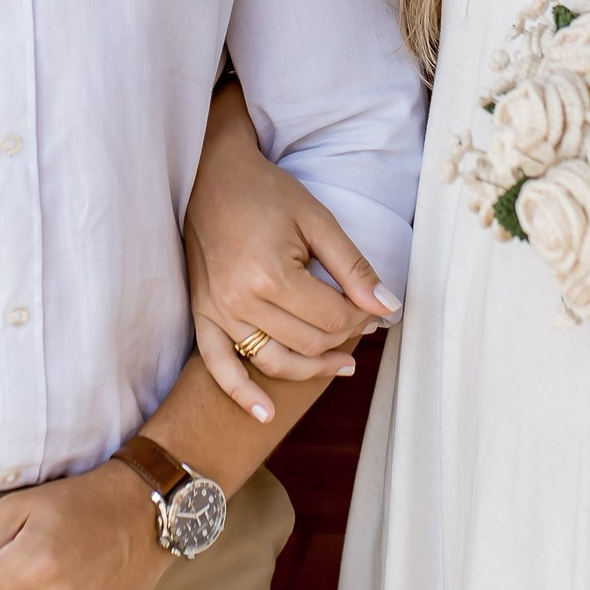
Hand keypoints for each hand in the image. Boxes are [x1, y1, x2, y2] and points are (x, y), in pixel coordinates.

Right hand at [184, 96, 394, 422]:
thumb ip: (352, 266)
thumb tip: (388, 307)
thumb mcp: (317, 220)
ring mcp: (217, 311)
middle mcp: (240, 299)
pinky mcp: (202, 314)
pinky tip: (266, 414)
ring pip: (276, 360)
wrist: (210, 176)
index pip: (331, 318)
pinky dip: (242, 393)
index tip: (373, 307)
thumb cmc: (266, 193)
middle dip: (343, 338)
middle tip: (360, 323)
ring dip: (313, 369)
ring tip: (342, 364)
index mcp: (269, 273)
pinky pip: (219, 365)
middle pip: (308, 343)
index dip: (361, 318)